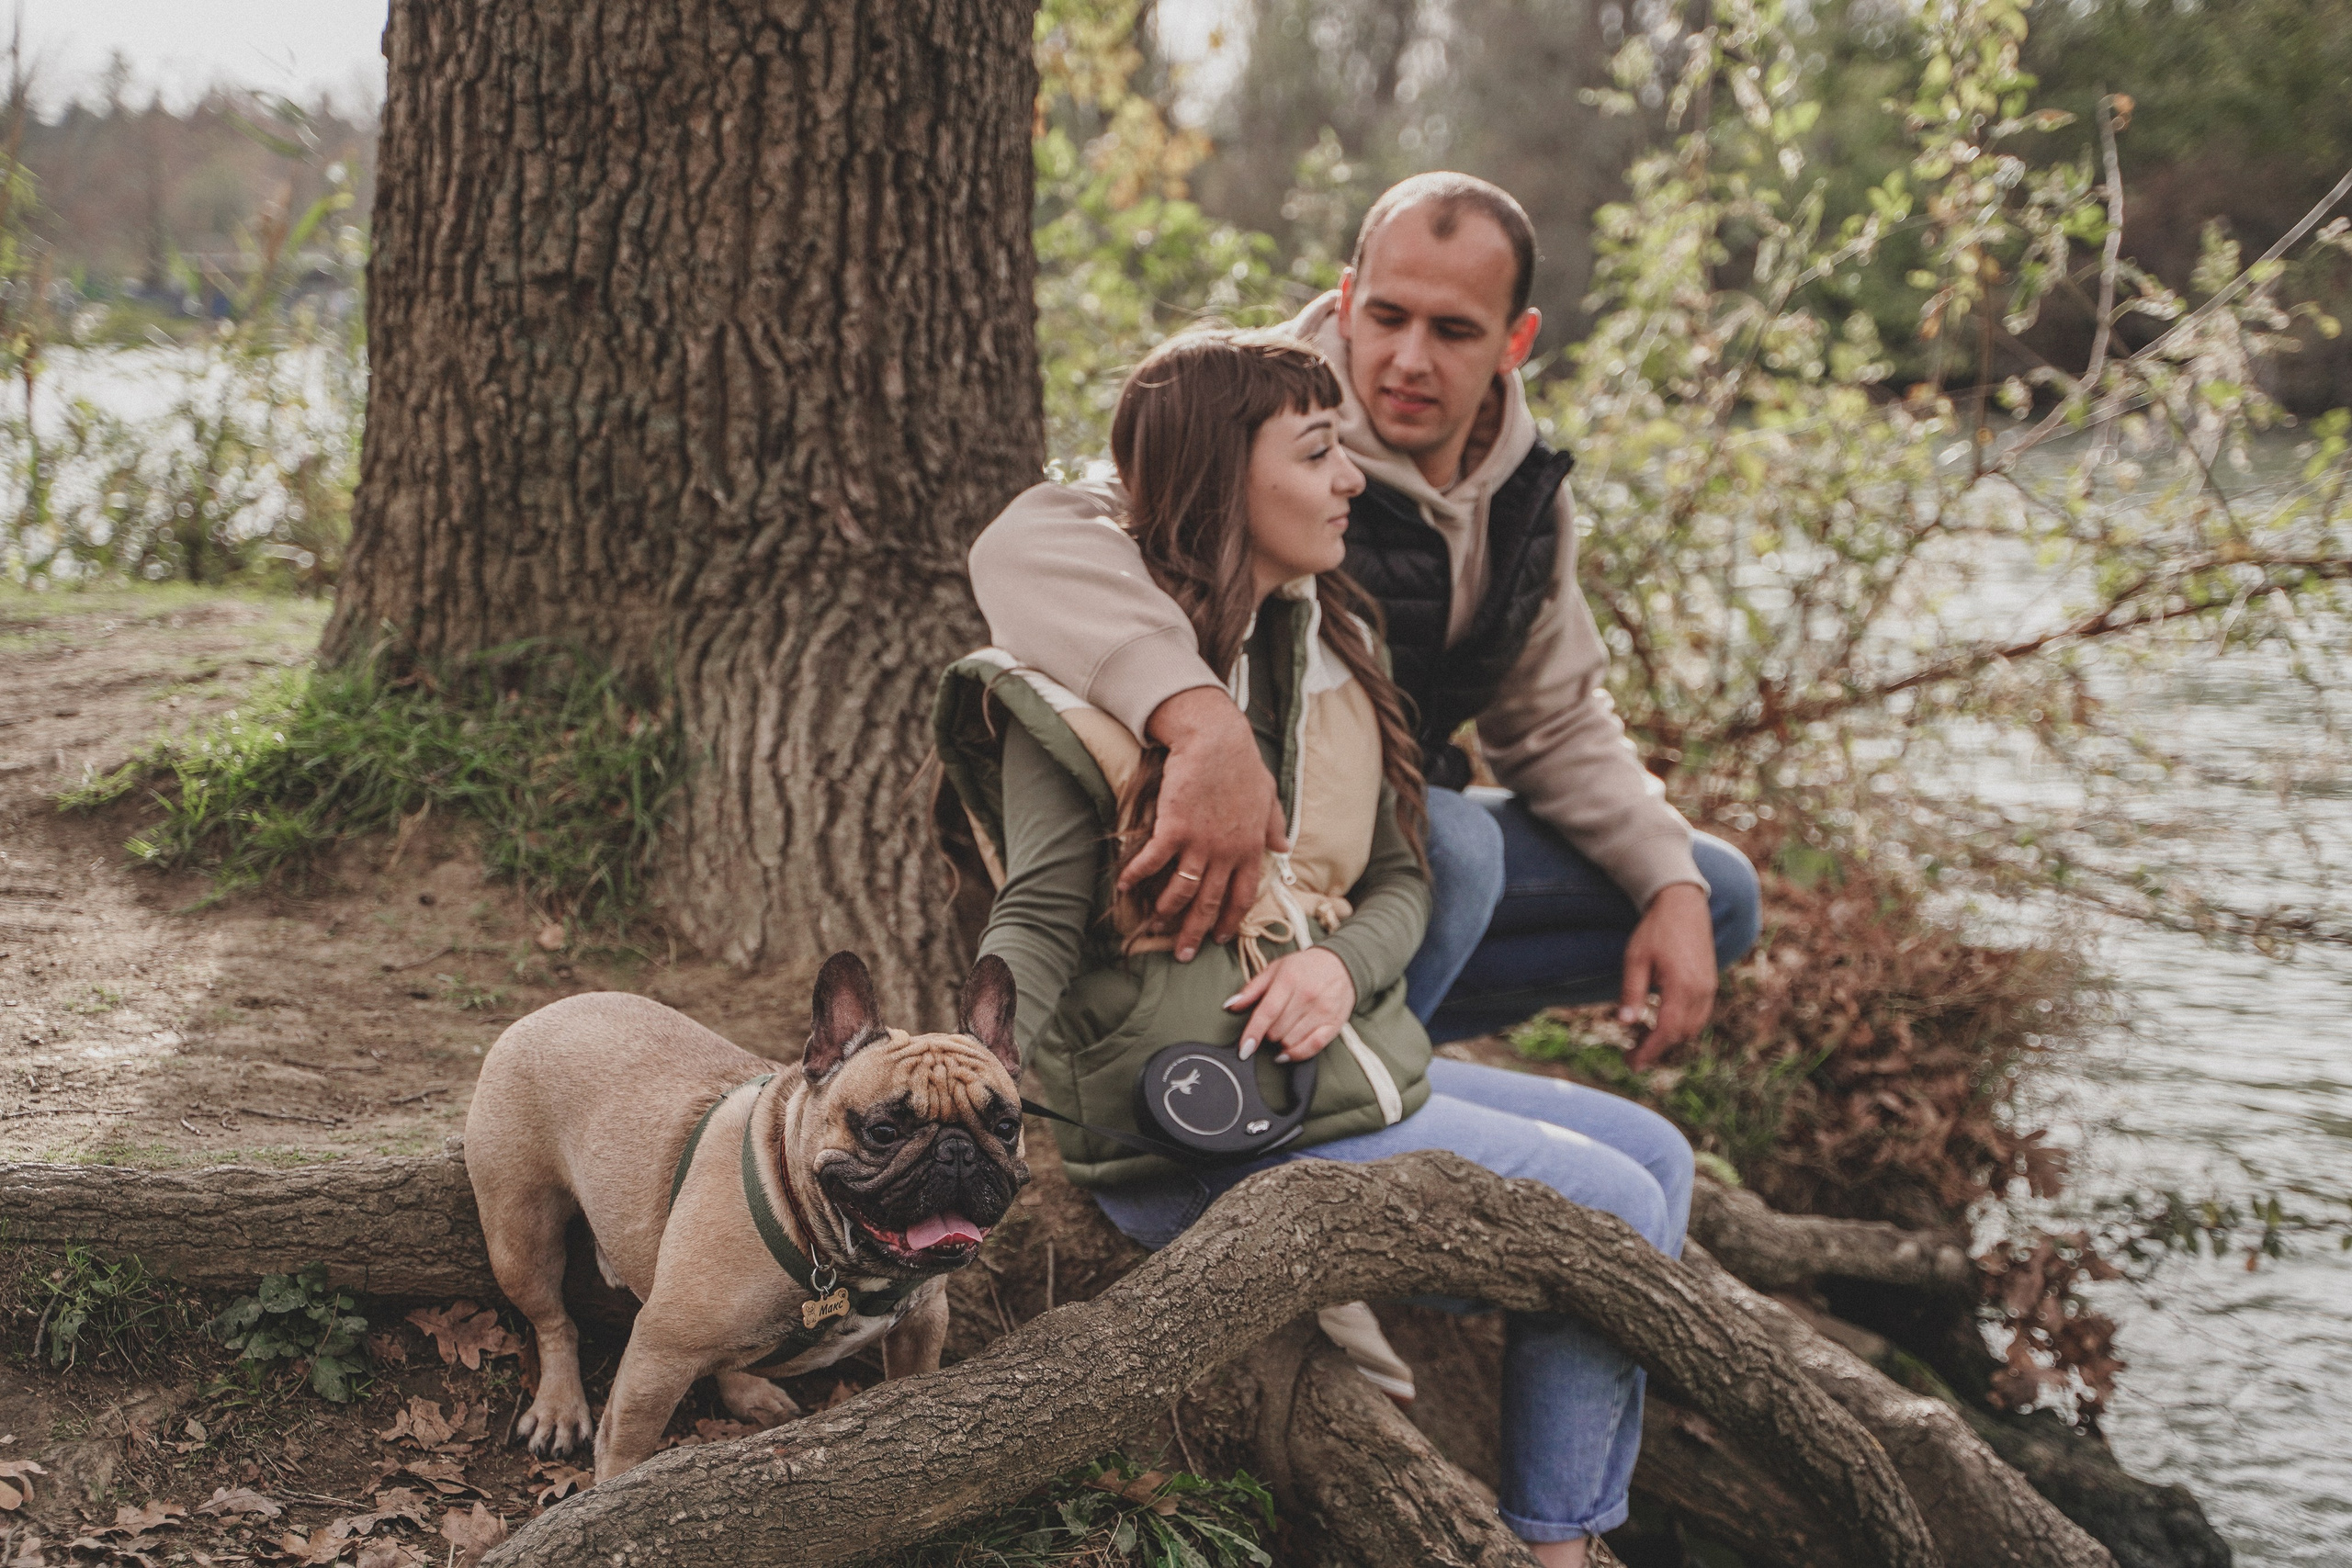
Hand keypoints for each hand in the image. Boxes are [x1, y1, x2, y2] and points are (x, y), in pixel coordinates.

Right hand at [1123, 687, 1288, 961]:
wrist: (1215, 739)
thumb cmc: (1242, 764)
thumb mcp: (1269, 796)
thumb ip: (1275, 824)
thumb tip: (1284, 845)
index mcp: (1250, 847)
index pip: (1243, 896)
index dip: (1230, 920)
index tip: (1219, 938)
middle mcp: (1227, 852)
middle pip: (1211, 902)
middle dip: (1196, 931)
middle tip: (1184, 954)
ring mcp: (1200, 842)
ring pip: (1183, 889)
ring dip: (1167, 911)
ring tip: (1156, 925)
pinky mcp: (1174, 828)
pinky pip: (1153, 862)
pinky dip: (1137, 876)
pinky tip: (1125, 887)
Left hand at [1224, 948, 1355, 1062]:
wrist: (1343, 963)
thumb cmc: (1304, 966)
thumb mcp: (1275, 969)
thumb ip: (1251, 989)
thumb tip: (1230, 1006)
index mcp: (1289, 979)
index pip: (1267, 1012)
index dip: (1253, 1033)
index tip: (1244, 1049)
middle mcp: (1307, 996)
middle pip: (1277, 1030)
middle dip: (1268, 1032)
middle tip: (1273, 1022)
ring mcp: (1322, 1011)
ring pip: (1291, 1041)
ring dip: (1282, 1041)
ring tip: (1284, 1028)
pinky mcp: (1334, 1023)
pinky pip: (1313, 1047)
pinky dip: (1297, 1054)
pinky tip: (1287, 1052)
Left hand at [1621, 883, 1717, 1067]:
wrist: (1683, 904)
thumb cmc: (1655, 929)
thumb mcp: (1635, 959)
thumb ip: (1631, 992)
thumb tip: (1623, 1024)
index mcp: (1682, 987)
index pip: (1667, 1032)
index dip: (1648, 1052)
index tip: (1631, 1064)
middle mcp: (1701, 991)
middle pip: (1681, 1035)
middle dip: (1657, 1049)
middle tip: (1631, 1055)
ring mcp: (1709, 988)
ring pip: (1693, 1028)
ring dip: (1670, 1039)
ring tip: (1643, 1040)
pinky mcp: (1710, 983)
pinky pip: (1699, 1016)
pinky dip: (1681, 1026)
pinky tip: (1660, 1023)